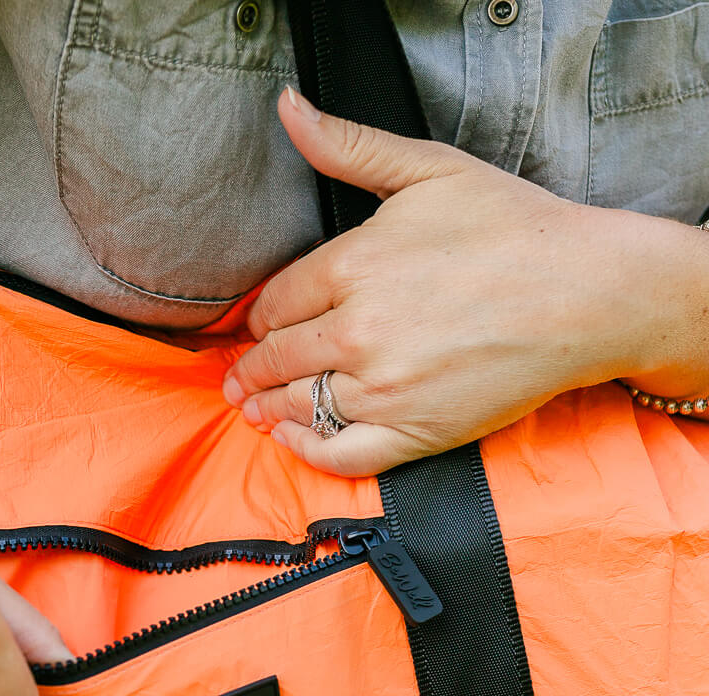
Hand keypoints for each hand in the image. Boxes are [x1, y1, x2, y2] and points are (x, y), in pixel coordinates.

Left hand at [222, 88, 708, 475]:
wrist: (590, 294)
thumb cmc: (515, 226)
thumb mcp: (429, 170)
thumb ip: (349, 147)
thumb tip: (288, 109)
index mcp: (353, 266)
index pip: (276, 304)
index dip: (259, 319)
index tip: (257, 329)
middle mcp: (357, 332)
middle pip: (277, 358)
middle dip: (251, 369)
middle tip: (237, 379)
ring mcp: (383, 388)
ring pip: (299, 405)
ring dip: (267, 408)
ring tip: (254, 409)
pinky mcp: (412, 432)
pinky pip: (337, 454)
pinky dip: (304, 451)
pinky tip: (290, 440)